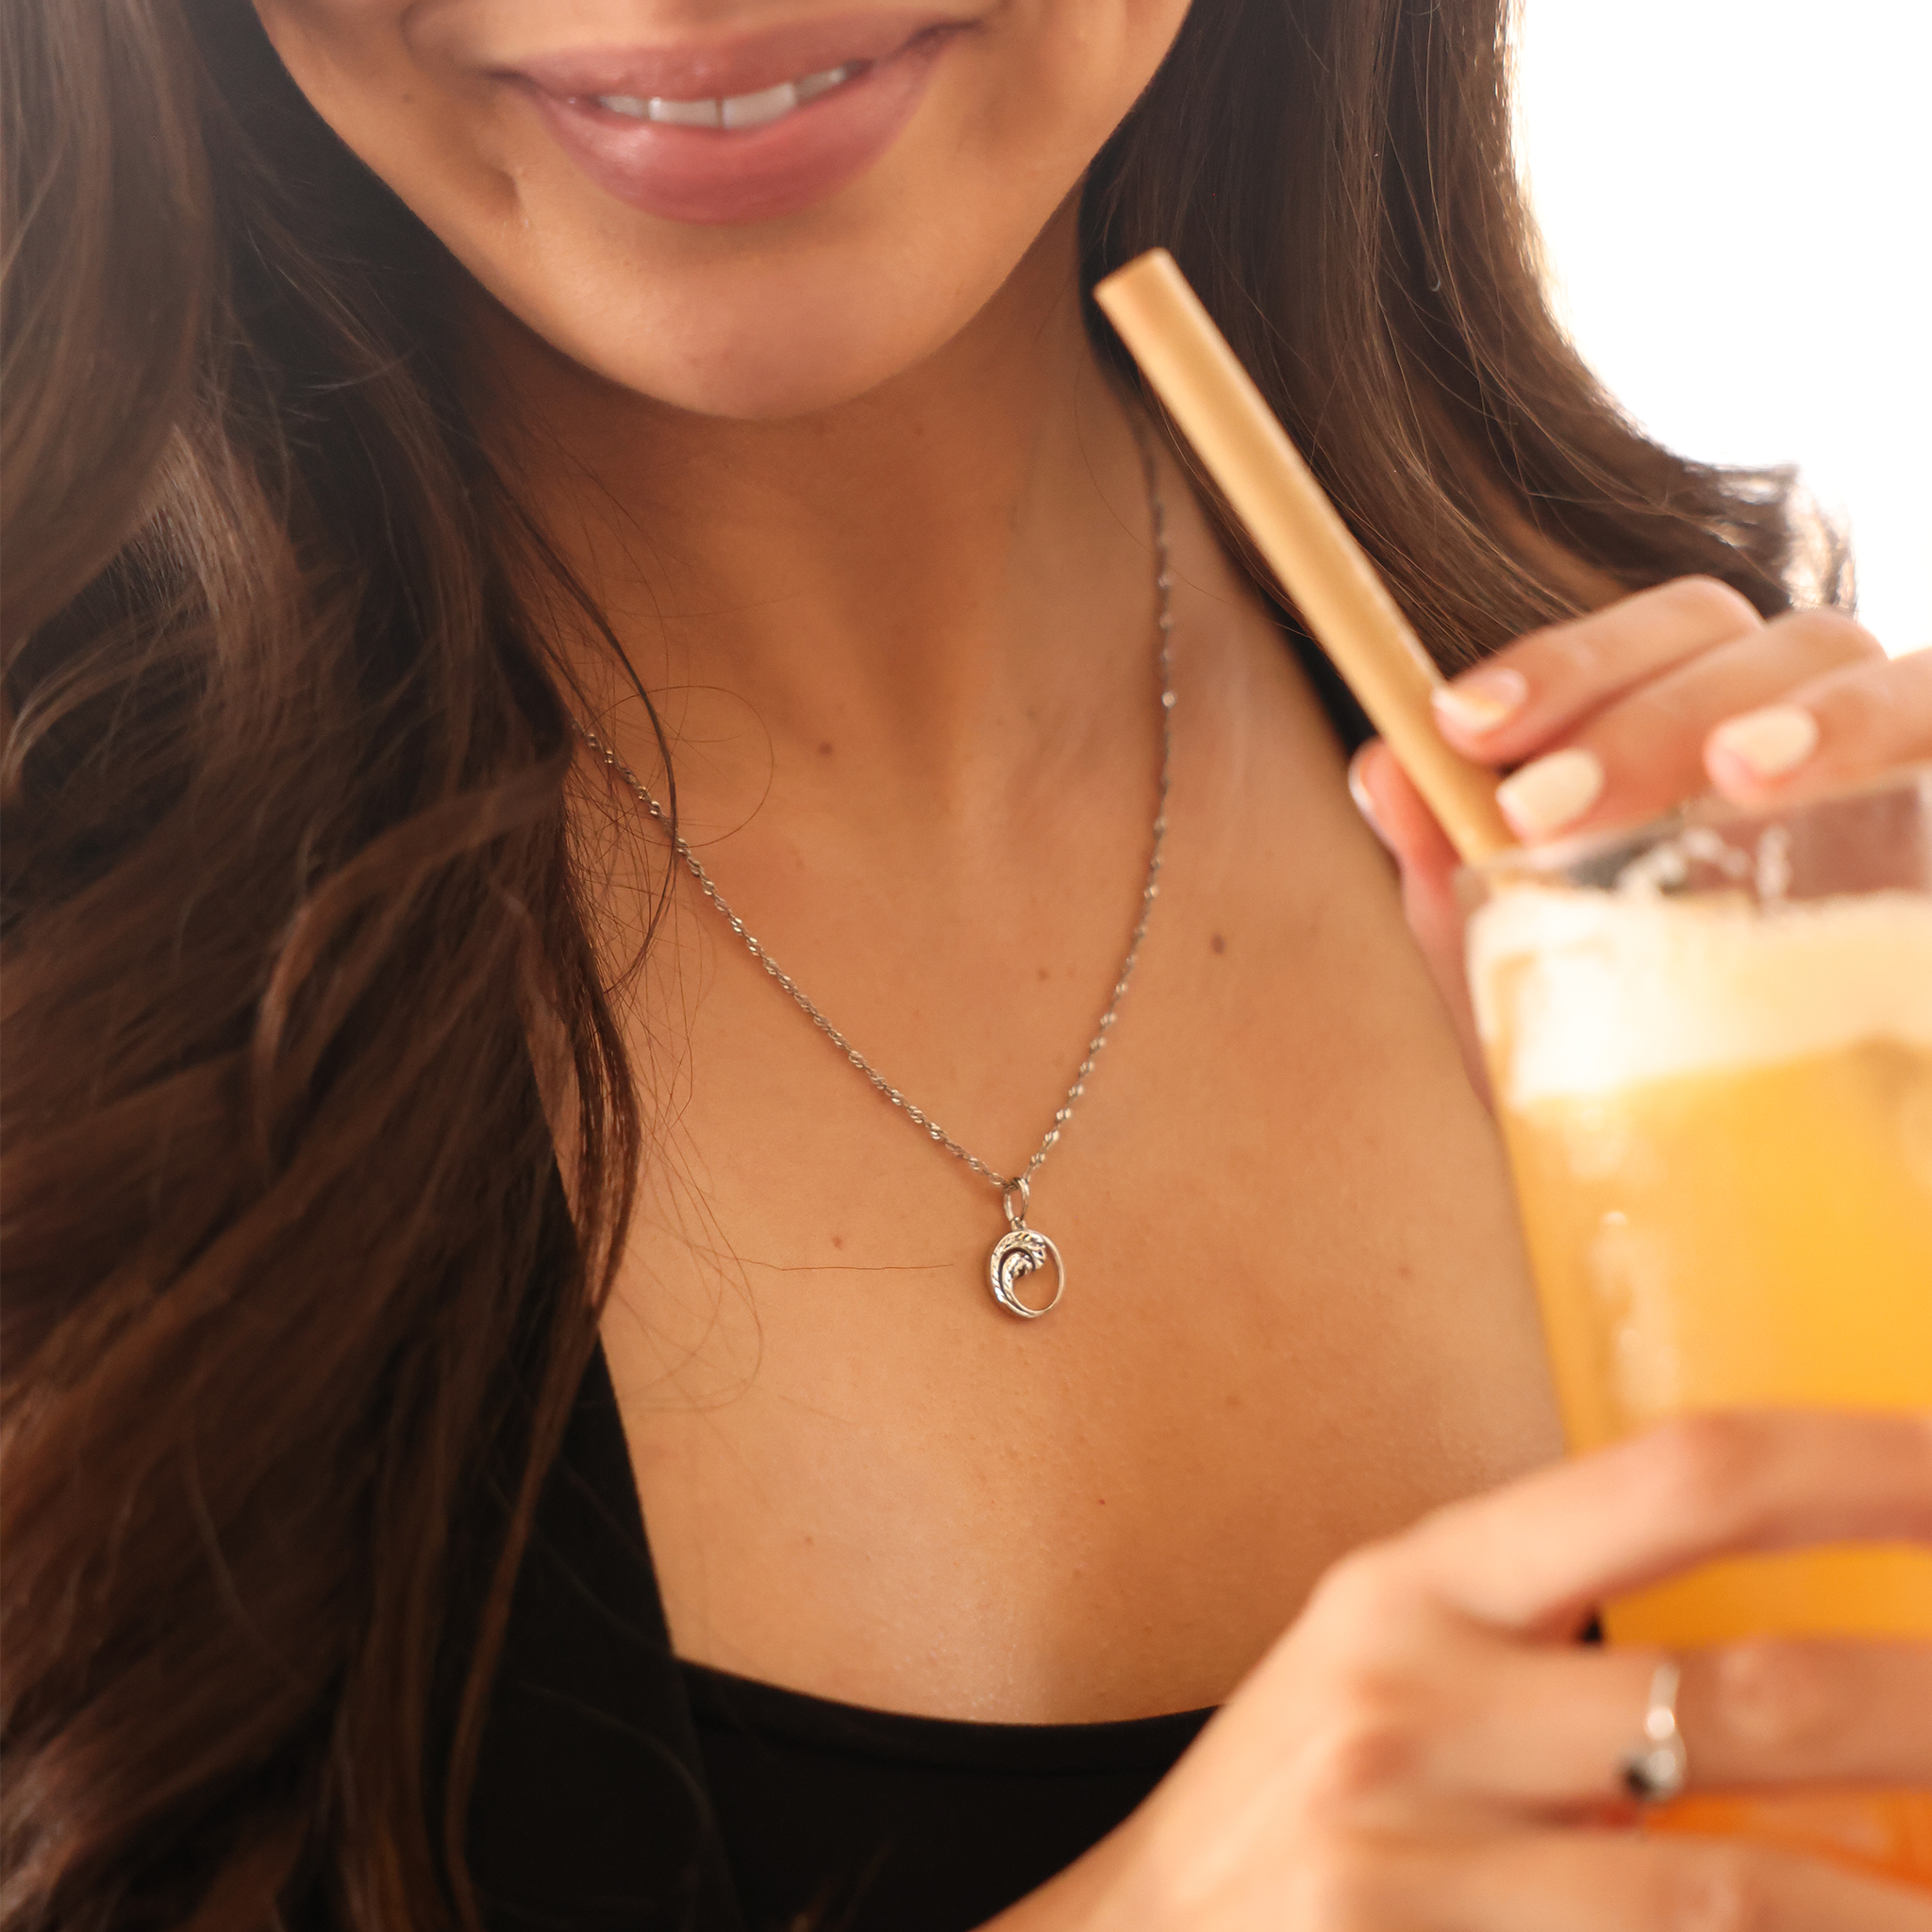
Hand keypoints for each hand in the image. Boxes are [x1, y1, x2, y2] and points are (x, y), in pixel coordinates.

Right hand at [1091, 1412, 1931, 1929]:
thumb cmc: (1299, 1800)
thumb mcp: (1399, 1668)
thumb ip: (1560, 1640)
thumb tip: (1810, 1652)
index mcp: (1417, 1578)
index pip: (1682, 1477)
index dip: (1869, 1468)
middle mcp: (1415, 1695)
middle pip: (1751, 1686)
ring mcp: (1416, 1855)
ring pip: (1746, 1887)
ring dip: (1913, 1900)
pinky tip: (1871, 1929)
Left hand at [1347, 579, 1931, 1078]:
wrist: (1774, 1226)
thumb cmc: (1646, 1101)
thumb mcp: (1534, 997)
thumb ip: (1457, 886)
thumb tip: (1380, 765)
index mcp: (1710, 755)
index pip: (1658, 641)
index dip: (1566, 657)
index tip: (1457, 724)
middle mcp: (1823, 750)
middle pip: (1762, 640)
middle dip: (1644, 707)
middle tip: (1539, 809)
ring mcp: (1911, 795)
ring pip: (1893, 672)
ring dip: (1811, 710)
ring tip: (1730, 775)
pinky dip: (1902, 732)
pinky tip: (1796, 788)